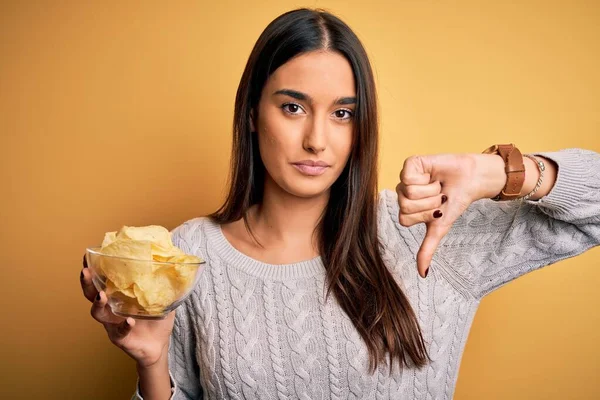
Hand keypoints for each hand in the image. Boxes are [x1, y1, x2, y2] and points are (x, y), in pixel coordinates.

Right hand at [80, 255, 174, 367]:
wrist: (158, 344)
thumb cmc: (156, 319)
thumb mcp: (161, 297)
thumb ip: (164, 282)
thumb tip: (175, 261)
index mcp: (117, 294)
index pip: (102, 279)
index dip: (93, 268)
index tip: (88, 255)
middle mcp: (110, 307)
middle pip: (91, 293)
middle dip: (87, 282)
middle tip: (86, 271)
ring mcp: (112, 322)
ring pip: (97, 313)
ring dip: (98, 303)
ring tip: (102, 295)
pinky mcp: (119, 337)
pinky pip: (118, 331)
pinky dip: (123, 325)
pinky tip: (129, 321)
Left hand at [396, 153, 505, 277]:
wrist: (472, 180)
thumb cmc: (455, 202)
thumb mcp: (439, 228)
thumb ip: (427, 249)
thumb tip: (422, 274)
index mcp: (406, 209)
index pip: (404, 219)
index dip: (425, 216)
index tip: (437, 210)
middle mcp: (402, 193)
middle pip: (404, 206)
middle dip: (429, 204)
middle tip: (439, 196)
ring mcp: (405, 178)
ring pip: (407, 192)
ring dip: (430, 191)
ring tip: (438, 185)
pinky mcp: (410, 163)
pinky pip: (407, 177)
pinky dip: (426, 178)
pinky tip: (433, 175)